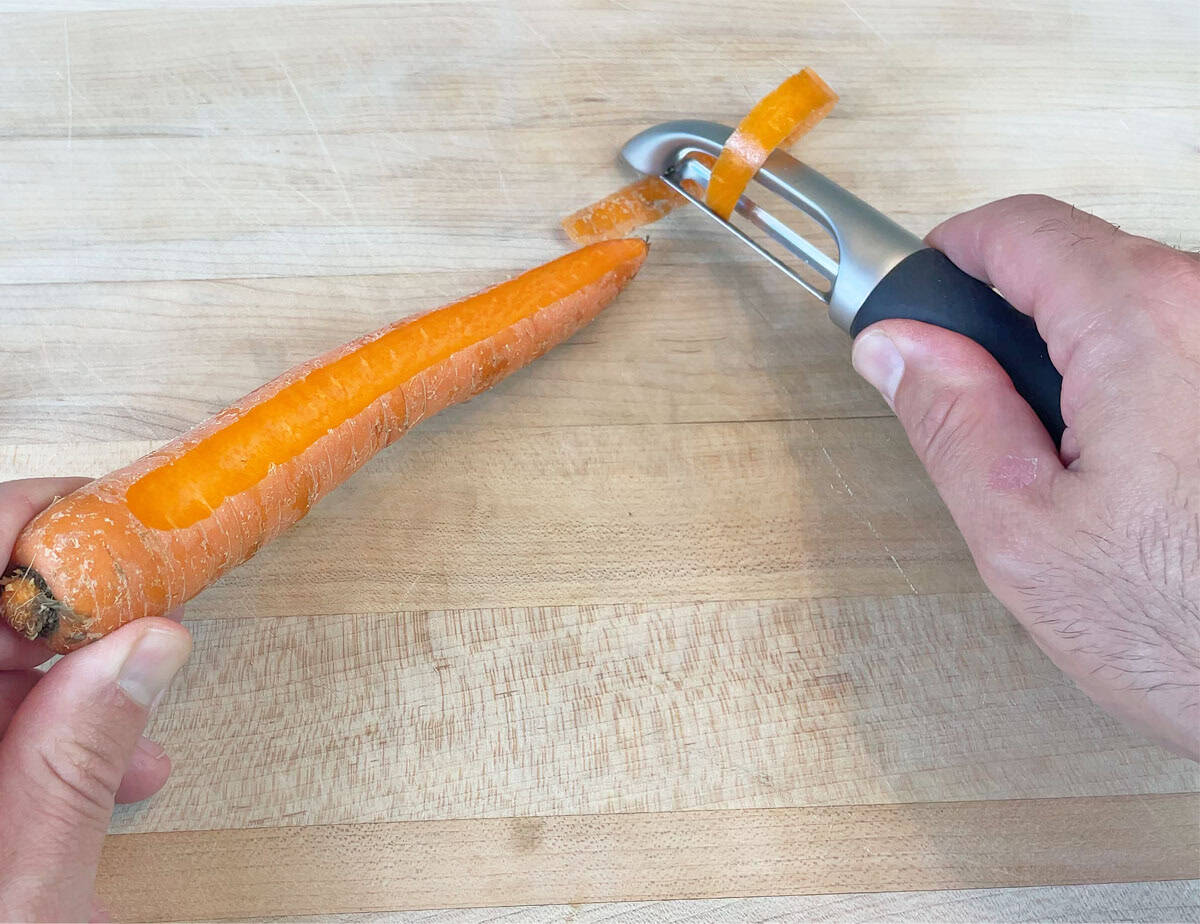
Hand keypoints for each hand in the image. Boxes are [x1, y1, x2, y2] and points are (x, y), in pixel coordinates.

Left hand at [0, 479, 191, 921]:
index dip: (15, 524)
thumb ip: (77, 755)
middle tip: (140, 629)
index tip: (97, 519)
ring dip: (55, 689)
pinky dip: (29, 737)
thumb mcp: (23, 889)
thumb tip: (147, 643)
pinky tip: (94, 775)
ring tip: (133, 734)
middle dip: (54, 620)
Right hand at [851, 194, 1198, 758]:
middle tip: (977, 404)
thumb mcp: (1022, 530)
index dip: (951, 256)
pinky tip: (1134, 476)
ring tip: (1064, 465)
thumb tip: (899, 349)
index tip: (921, 299)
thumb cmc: (1198, 630)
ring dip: (1079, 361)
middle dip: (1012, 321)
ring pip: (1134, 310)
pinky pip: (1181, 352)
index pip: (1022, 228)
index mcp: (1141, 326)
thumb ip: (949, 418)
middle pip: (1080, 262)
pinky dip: (1136, 388)